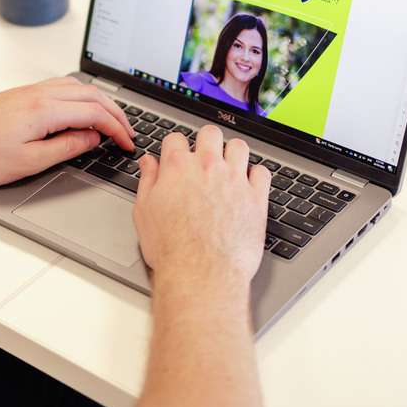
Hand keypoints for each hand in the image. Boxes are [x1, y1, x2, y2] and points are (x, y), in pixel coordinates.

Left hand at [0, 76, 135, 187]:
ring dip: (98, 102)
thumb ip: (66, 148)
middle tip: (126, 133)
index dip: (116, 129)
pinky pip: (61, 87)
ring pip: (76, 87)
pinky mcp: (21, 94)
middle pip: (90, 94)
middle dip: (115, 113)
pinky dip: (80, 97)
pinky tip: (80, 109)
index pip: (94, 113)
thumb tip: (91, 138)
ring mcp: (29, 91)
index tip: (126, 144)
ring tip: (109, 121)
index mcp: (44, 110)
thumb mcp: (28, 162)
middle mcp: (38, 94)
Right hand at [133, 125, 269, 287]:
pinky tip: (248, 185)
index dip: (175, 147)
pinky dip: (256, 175)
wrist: (200, 273)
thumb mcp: (144, 212)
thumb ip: (148, 181)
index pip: (176, 138)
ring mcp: (234, 180)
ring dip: (233, 153)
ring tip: (229, 166)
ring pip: (239, 146)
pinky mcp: (256, 198)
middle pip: (210, 133)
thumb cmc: (171, 248)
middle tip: (205, 156)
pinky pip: (262, 172)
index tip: (177, 156)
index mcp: (178, 167)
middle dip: (206, 141)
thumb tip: (149, 163)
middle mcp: (208, 167)